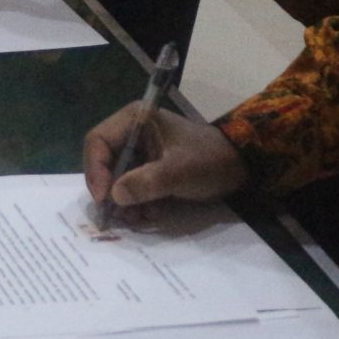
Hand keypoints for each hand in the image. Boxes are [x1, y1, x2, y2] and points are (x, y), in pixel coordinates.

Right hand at [81, 105, 249, 226]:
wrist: (242, 168)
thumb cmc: (209, 161)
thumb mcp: (178, 172)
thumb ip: (145, 183)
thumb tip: (114, 196)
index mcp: (135, 119)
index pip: (97, 141)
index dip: (96, 171)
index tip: (104, 199)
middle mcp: (132, 131)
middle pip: (104, 161)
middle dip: (110, 190)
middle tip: (116, 216)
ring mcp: (141, 149)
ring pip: (116, 177)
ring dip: (123, 200)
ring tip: (136, 218)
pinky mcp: (149, 166)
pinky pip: (131, 185)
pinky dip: (136, 202)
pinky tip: (148, 214)